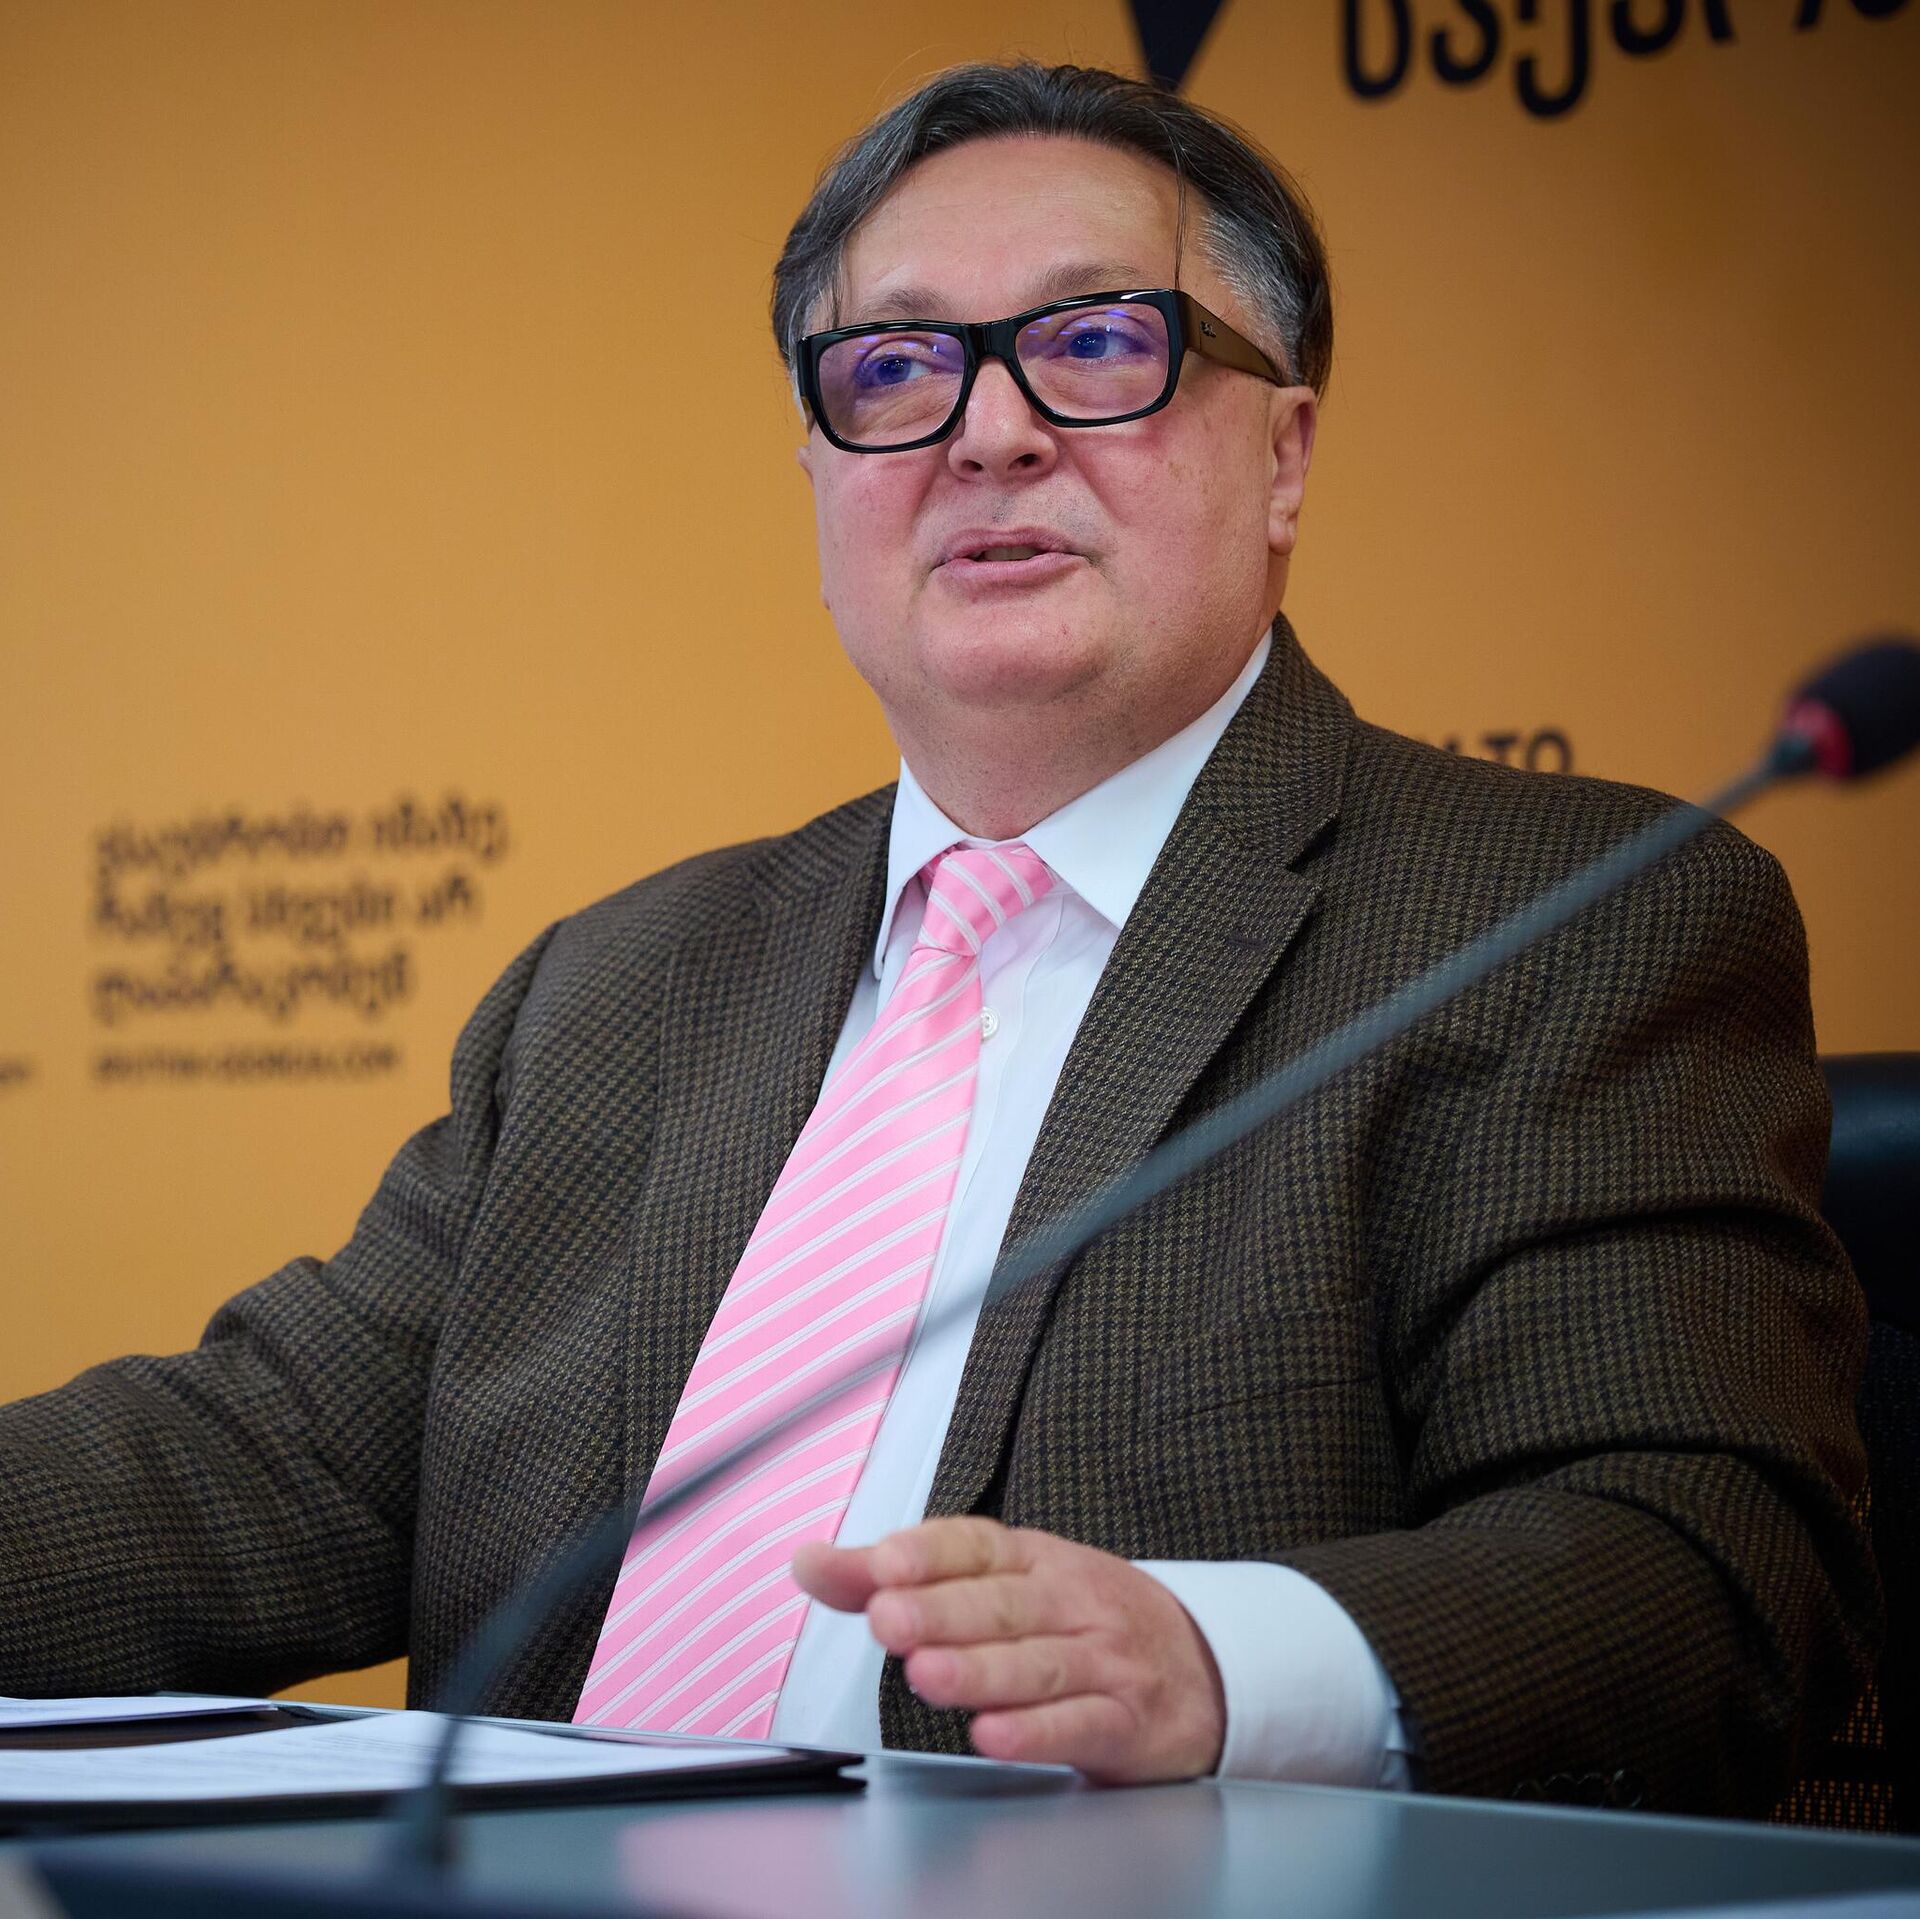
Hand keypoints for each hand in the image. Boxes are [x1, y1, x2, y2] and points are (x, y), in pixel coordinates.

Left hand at [791, 1516, 1225, 1782]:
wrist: (1207, 1667)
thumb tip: (809, 1563)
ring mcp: (1103, 1659)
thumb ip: (896, 1580)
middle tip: (887, 1619)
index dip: (929, 1553)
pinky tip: (994, 1735)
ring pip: (1036, 1663)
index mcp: (1033, 1559)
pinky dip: (1037, 1732)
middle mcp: (1070, 1600)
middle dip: (941, 1611)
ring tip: (925, 1675)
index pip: (976, 1545)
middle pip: (1001, 1604)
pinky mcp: (1127, 1722)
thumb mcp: (1000, 1583)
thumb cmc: (1080, 1619)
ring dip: (980, 1670)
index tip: (883, 1562)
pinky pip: (1080, 1724)